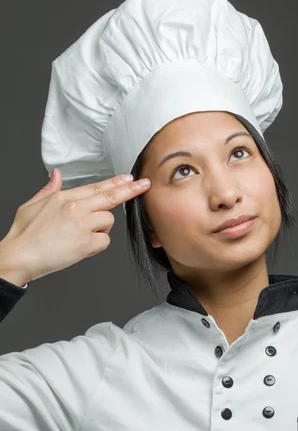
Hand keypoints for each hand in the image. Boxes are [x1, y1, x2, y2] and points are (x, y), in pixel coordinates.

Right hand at [1, 169, 150, 282]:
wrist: (19, 255)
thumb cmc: (24, 234)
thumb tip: (57, 175)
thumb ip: (49, 189)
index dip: (114, 182)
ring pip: (108, 221)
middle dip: (130, 190)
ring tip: (80, 236)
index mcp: (64, 198)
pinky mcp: (86, 243)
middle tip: (144, 184)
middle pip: (110, 197)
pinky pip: (104, 241)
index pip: (96, 187)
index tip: (128, 178)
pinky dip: (96, 245)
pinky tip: (81, 247)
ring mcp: (82, 225)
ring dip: (101, 229)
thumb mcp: (32, 204)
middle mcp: (76, 208)